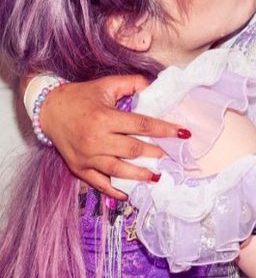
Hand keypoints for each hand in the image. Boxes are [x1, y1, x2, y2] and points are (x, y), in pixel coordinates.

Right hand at [38, 74, 188, 199]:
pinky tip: (128, 194)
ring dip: (139, 175)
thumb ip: (133, 83)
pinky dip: (113, 191)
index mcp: (105, 117)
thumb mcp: (108, 84)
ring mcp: (86, 157)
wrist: (50, 110)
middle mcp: (95, 139)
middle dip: (155, 153)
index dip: (164, 129)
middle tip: (173, 156)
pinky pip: (98, 183)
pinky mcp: (78, 168)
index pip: (141, 125)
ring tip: (157, 176)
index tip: (182, 134)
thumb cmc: (82, 96)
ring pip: (118, 169)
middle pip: (132, 149)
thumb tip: (155, 87)